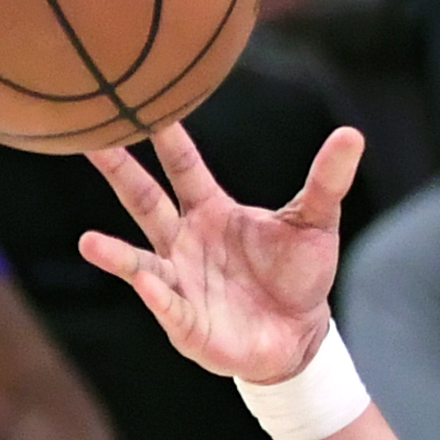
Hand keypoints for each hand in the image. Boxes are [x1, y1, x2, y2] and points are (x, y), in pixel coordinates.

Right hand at [79, 122, 363, 385]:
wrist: (299, 334)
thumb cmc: (298, 274)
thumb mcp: (315, 223)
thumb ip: (327, 181)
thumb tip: (352, 135)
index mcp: (211, 211)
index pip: (183, 168)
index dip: (167, 139)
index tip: (145, 105)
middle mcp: (185, 242)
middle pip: (145, 201)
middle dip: (119, 172)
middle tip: (87, 141)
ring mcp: (180, 282)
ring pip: (140, 263)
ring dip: (114, 254)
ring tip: (87, 242)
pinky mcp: (188, 323)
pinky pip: (168, 308)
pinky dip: (157, 297)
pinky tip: (146, 284)